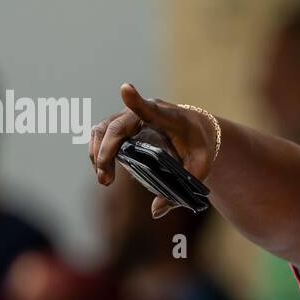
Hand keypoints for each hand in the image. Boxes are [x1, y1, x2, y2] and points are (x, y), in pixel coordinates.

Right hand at [89, 83, 216, 217]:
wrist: (198, 129)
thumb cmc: (200, 145)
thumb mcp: (202, 167)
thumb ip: (185, 186)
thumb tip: (156, 211)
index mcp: (170, 117)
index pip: (151, 108)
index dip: (136, 100)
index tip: (125, 88)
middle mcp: (147, 111)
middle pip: (117, 126)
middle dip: (106, 152)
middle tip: (106, 181)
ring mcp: (131, 115)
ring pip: (103, 128)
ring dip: (98, 153)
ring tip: (104, 179)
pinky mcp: (123, 124)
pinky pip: (102, 133)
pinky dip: (98, 151)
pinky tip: (103, 170)